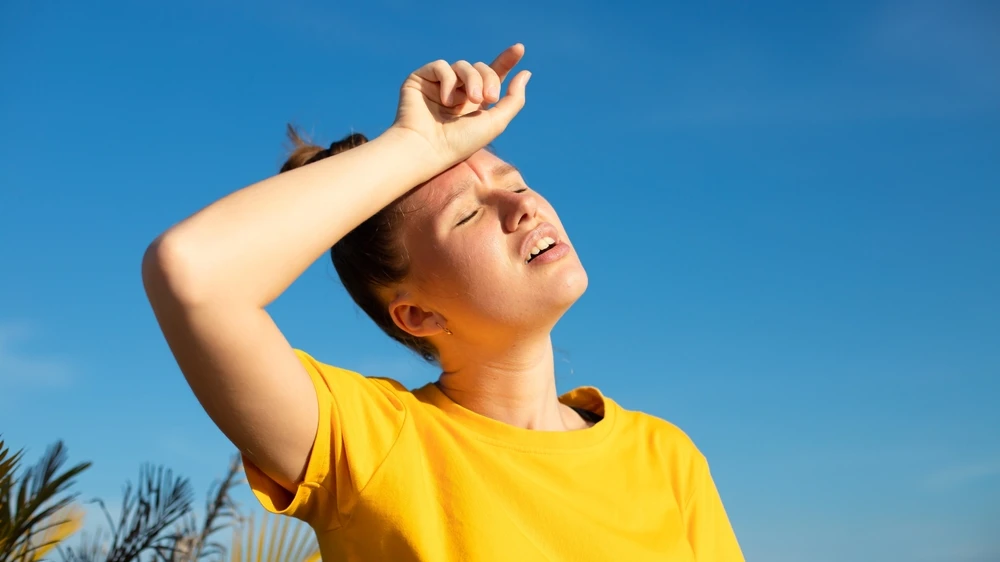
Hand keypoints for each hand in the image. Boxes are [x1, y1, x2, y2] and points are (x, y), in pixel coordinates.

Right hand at [391, 44, 530, 164]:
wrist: (427, 149)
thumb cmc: (460, 143)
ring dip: (472, 79)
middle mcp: (457, 92)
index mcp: (474, 103)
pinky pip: (441, 66)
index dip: (505, 61)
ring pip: (463, 65)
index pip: (492, 75)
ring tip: (469, 100)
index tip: (519, 49)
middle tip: (489, 98)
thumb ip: (513, 99)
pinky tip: (445, 100)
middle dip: (489, 79)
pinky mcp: (421, 79)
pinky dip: (448, 80)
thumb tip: (526, 73)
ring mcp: (439, 85)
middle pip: (481, 68)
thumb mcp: (495, 123)